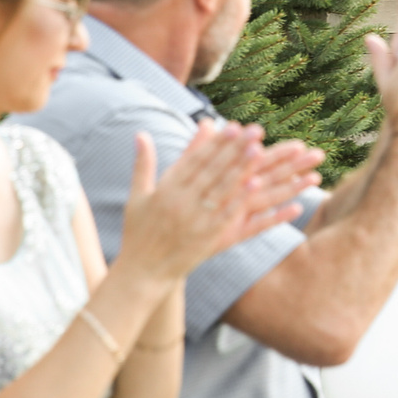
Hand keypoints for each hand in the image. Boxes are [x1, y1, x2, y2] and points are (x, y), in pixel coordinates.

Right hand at [121, 123, 316, 280]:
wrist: (142, 272)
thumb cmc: (138, 232)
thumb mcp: (137, 196)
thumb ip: (143, 164)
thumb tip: (141, 133)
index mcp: (166, 189)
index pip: (195, 160)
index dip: (215, 142)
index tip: (234, 126)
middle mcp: (180, 201)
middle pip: (212, 170)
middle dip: (235, 148)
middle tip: (255, 130)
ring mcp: (194, 219)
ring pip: (221, 189)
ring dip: (242, 169)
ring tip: (260, 150)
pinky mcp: (206, 237)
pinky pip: (226, 215)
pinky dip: (241, 199)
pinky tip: (258, 185)